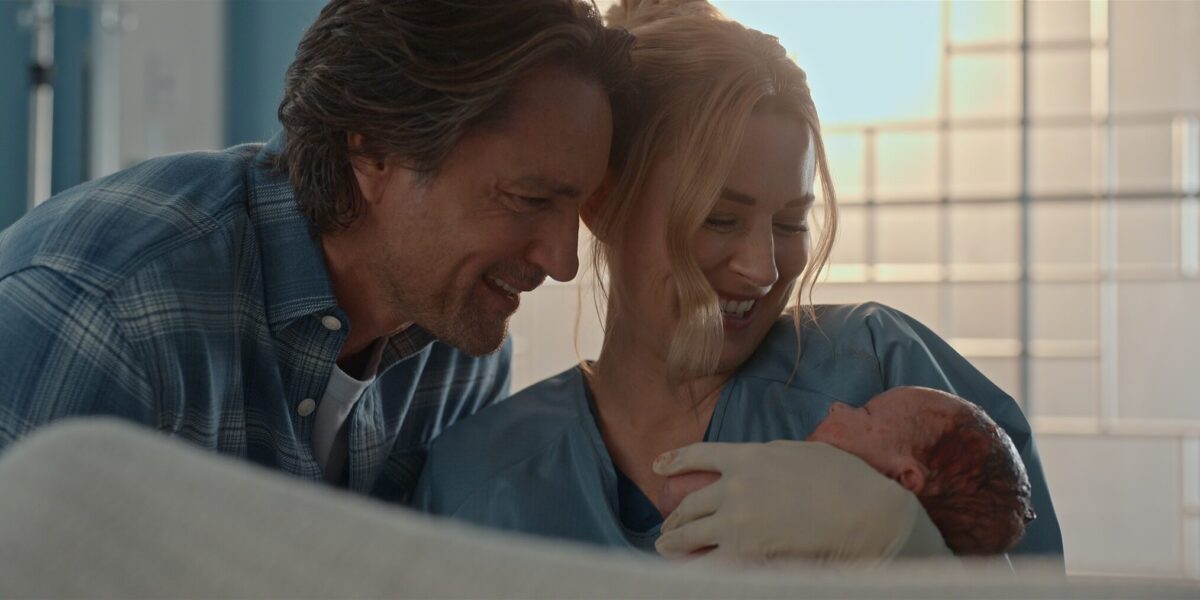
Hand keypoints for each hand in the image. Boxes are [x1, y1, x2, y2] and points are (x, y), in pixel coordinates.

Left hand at [652, 440, 947, 564]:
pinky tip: (688, 573)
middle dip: (675, 518)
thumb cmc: (844, 479)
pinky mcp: (745, 552)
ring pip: (690, 535)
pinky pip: (709, 564)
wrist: (865, 514)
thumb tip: (759, 460)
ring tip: (666, 549)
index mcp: (747, 457)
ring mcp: (737, 521)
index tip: (658, 467)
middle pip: (690, 504)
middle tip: (667, 527)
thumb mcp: (801, 451)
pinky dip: (696, 569)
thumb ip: (770, 455)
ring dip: (674, 544)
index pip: (698, 455)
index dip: (674, 460)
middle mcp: (734, 487)